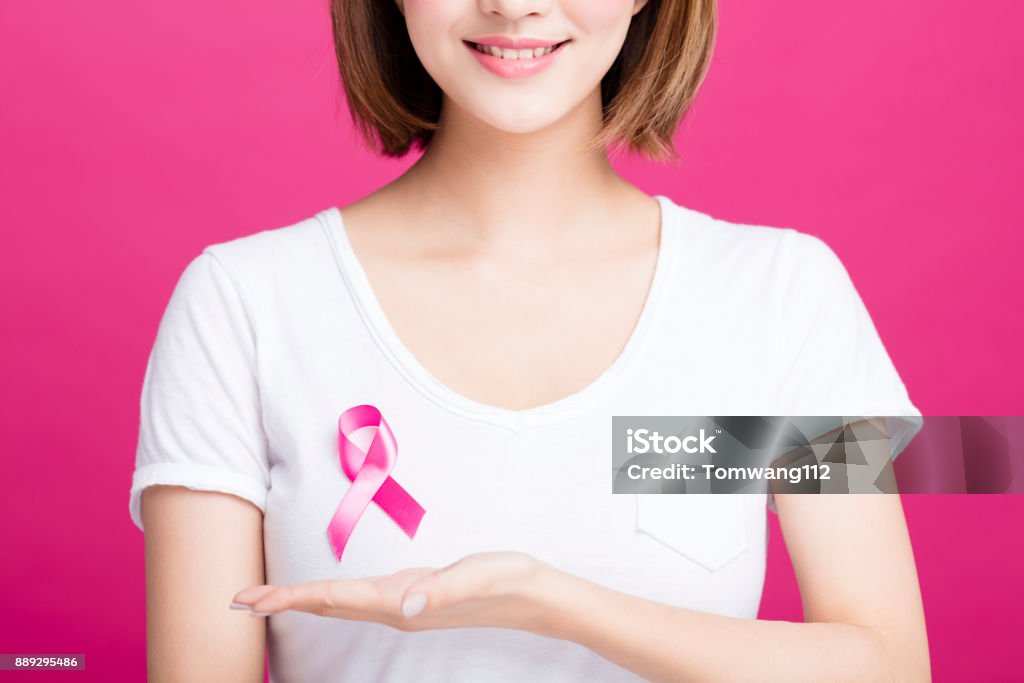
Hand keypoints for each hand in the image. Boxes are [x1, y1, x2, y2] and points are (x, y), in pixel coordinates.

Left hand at [229, 551, 556, 632]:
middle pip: (328, 606)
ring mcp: (404, 605)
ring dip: (300, 600)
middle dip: (282, 603)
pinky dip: (328, 596)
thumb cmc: (508, 580)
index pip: (336, 598)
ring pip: (340, 604)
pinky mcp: (414, 596)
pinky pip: (358, 599)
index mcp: (403, 602)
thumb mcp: (478, 576)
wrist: (535, 598)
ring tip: (265, 598)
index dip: (292, 597)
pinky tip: (321, 596)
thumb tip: (404, 604)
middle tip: (238, 599)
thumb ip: (441, 590)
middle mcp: (397, 609)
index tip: (254, 598)